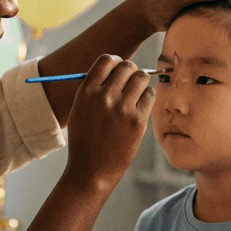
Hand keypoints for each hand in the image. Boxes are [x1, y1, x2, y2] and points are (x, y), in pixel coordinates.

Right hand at [61, 55, 154, 190]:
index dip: (116, 62)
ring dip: (141, 83)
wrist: (91, 170)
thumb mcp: (80, 110)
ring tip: (136, 95)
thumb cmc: (86, 140)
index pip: (107, 60)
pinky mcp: (137, 120)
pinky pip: (150, 95)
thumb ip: (94, 89)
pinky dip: (148, 97)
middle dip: (131, 71)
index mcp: (86, 92)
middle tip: (131, 82)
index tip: (118, 70)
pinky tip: (141, 106)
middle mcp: (104, 97)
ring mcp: (122, 108)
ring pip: (142, 78)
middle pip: (127, 66)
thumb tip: (116, 68)